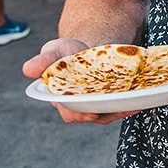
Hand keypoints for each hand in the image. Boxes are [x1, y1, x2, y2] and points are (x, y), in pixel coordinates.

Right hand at [22, 38, 138, 124]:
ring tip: (133, 104)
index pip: (70, 112)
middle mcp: (76, 108)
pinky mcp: (107, 103)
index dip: (81, 113)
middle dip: (104, 113)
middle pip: (92, 116)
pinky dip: (128, 106)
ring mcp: (93, 107)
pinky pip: (118, 109)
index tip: (91, 111)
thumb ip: (43, 60)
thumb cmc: (65, 53)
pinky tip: (138, 101)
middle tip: (118, 106)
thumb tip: (28, 69)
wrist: (84, 50)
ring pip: (107, 114)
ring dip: (120, 110)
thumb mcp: (54, 51)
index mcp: (60, 100)